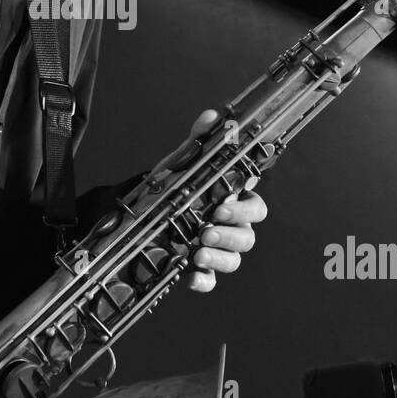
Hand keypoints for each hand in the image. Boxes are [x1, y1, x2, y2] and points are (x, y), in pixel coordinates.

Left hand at [154, 108, 267, 292]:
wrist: (143, 213)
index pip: (253, 203)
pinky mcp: (202, 269)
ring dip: (219, 256)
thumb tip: (211, 117)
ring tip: (197, 250)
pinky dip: (203, 280)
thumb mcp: (182, 162)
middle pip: (249, 234)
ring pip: (235, 259)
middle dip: (230, 232)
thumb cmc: (173, 186)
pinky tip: (189, 276)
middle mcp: (230, 227)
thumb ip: (198, 141)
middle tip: (207, 228)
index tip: (223, 203)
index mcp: (231, 200)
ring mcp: (218, 250)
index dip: (245, 205)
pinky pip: (211, 280)